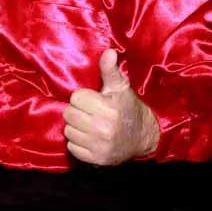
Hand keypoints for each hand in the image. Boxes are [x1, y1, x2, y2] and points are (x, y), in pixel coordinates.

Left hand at [63, 49, 159, 165]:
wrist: (143, 137)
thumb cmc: (128, 108)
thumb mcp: (120, 88)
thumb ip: (110, 70)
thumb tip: (108, 51)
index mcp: (109, 109)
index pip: (75, 98)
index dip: (83, 98)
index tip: (94, 100)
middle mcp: (104, 129)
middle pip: (69, 114)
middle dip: (78, 112)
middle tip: (91, 113)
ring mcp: (100, 146)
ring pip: (68, 130)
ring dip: (76, 127)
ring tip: (90, 125)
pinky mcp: (96, 159)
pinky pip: (72, 147)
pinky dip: (78, 143)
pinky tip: (90, 138)